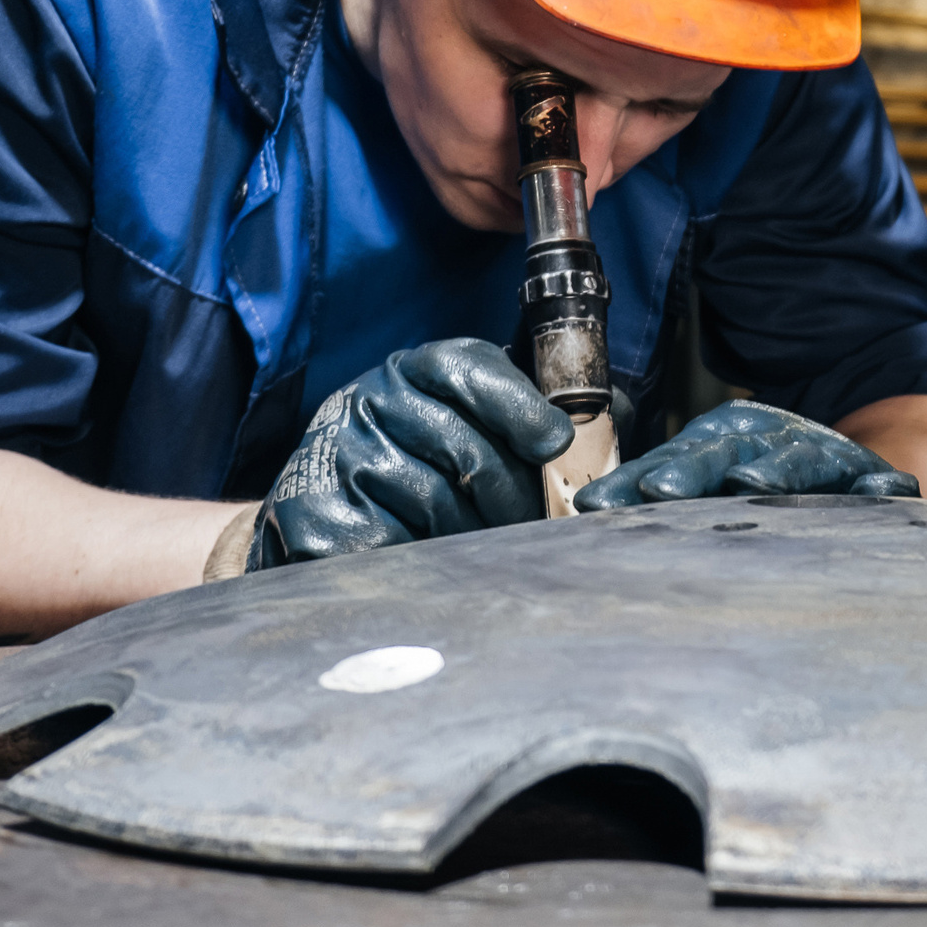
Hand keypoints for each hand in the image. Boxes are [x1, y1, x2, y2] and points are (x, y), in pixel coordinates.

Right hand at [244, 339, 575, 568]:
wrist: (319, 506)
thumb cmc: (416, 464)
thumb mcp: (464, 420)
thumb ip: (527, 416)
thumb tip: (614, 416)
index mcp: (412, 370)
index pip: (468, 368)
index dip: (518, 406)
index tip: (554, 444)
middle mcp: (370, 400)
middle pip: (464, 444)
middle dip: (511, 493)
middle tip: (534, 523)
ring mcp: (336, 453)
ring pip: (433, 499)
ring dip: (470, 532)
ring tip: (482, 545)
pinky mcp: (312, 509)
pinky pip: (388, 540)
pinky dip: (420, 556)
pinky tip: (429, 558)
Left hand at [574, 400, 918, 511]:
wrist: (850, 464)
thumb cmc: (766, 475)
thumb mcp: (712, 476)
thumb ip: (655, 488)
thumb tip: (587, 507)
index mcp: (727, 438)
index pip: (674, 458)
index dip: (635, 479)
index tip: (595, 505)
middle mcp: (771, 441)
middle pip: (728, 453)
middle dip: (692, 471)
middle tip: (656, 492)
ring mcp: (823, 457)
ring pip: (798, 461)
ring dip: (776, 471)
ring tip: (751, 484)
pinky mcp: (869, 478)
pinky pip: (876, 482)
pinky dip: (878, 486)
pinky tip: (879, 490)